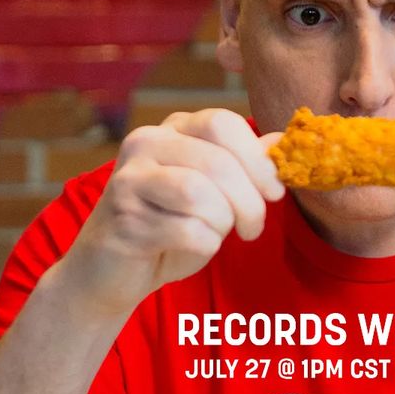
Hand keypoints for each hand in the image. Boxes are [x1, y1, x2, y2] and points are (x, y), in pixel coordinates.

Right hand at [58, 109, 284, 319]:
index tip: (274, 193)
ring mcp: (129, 180)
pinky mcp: (124, 219)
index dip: (259, 160)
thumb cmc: (169, 228)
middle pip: (219, 162)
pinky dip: (204, 245)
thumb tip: (284, 141)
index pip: (224, 123)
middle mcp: (145, 144)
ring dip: (224, 223)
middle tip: (253, 228)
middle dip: (250, 201)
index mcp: (172, 130)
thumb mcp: (214, 191)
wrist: (110, 270)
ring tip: (219, 235)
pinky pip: (188, 230)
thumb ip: (245, 165)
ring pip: (202, 195)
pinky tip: (191, 248)